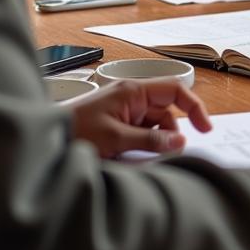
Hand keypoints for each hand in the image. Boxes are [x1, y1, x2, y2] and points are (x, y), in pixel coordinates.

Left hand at [68, 79, 211, 157]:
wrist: (44, 140)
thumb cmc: (74, 132)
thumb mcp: (115, 139)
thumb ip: (150, 141)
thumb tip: (180, 142)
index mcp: (133, 91)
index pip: (175, 90)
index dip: (194, 107)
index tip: (205, 128)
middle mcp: (131, 97)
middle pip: (166, 112)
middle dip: (170, 134)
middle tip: (167, 155)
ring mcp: (124, 111)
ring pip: (155, 126)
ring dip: (155, 143)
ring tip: (138, 159)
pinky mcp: (117, 125)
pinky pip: (141, 134)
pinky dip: (143, 147)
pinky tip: (131, 158)